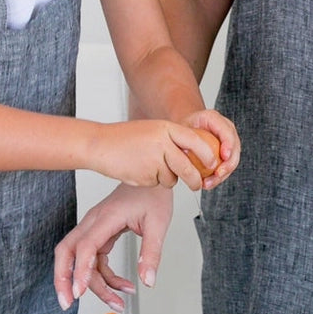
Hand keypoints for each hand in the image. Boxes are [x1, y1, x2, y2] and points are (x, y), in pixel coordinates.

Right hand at [54, 184, 174, 308]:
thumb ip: (151, 253)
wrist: (153, 176)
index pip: (85, 246)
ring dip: (91, 283)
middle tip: (68, 302)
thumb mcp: (158, 224)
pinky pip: (94, 259)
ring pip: (79, 259)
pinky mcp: (99, 233)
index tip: (80, 291)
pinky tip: (122, 286)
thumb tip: (147, 279)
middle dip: (64, 279)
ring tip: (115, 302)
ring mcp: (94, 227)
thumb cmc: (153, 193)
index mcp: (106, 217)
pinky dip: (104, 276)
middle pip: (66, 252)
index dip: (80, 270)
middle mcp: (94, 222)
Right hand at [93, 119, 217, 191]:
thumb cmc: (125, 138)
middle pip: (188, 167)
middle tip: (198, 185)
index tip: (212, 163)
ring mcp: (153, 160)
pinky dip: (151, 180)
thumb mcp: (153, 130)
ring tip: (147, 165)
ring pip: (171, 178)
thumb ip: (172, 140)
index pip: (196, 141)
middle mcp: (162, 144)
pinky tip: (138, 169)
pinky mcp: (144, 176)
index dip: (207, 154)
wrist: (100, 145)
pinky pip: (156, 183)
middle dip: (195, 180)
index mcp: (166, 129)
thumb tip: (194, 153)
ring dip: (165, 177)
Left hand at [181, 108, 240, 187]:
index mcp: (213, 119)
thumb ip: (184, 138)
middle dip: (229, 163)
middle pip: (235, 147)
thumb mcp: (179, 129)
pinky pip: (226, 167)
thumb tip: (186, 152)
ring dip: (223, 174)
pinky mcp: (226, 154)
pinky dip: (218, 177)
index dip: (229, 144)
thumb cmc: (181, 129)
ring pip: (232, 159)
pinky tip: (207, 184)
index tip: (224, 156)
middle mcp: (224, 129)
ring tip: (208, 183)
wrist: (183, 131)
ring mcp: (227, 142)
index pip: (226, 131)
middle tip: (218, 174)